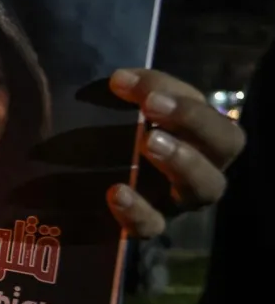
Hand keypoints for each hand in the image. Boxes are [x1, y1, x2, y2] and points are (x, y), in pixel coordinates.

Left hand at [105, 68, 245, 236]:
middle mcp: (200, 165)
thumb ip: (121, 92)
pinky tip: (115, 192)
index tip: (121, 80)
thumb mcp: (113, 113)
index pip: (202, 105)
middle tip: (152, 106)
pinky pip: (153, 226)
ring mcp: (177, 200)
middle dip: (193, 119)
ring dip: (182, 161)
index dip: (170, 89)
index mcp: (195, 131)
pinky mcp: (149, 226)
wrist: (76, 196)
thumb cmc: (104, 140)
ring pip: (205, 187)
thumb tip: (113, 77)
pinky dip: (137, 210)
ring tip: (149, 142)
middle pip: (226, 143)